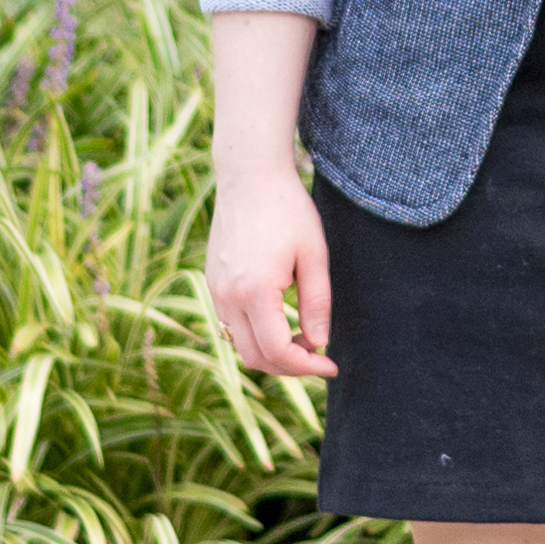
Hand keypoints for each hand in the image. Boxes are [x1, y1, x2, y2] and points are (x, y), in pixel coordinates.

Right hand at [207, 162, 336, 381]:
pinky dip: (255, 334)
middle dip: (289, 366)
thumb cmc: (288, 210)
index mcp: (255, 291)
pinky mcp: (213, 281)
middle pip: (255, 358)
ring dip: (271, 352)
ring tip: (302, 338)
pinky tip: (279, 320)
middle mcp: (228, 296)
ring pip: (239, 344)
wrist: (249, 175)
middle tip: (319, 355)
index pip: (278, 352)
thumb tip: (319, 342)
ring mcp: (216, 290)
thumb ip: (317, 303)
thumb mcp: (314, 255)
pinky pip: (231, 324)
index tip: (331, 364)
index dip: (307, 367)